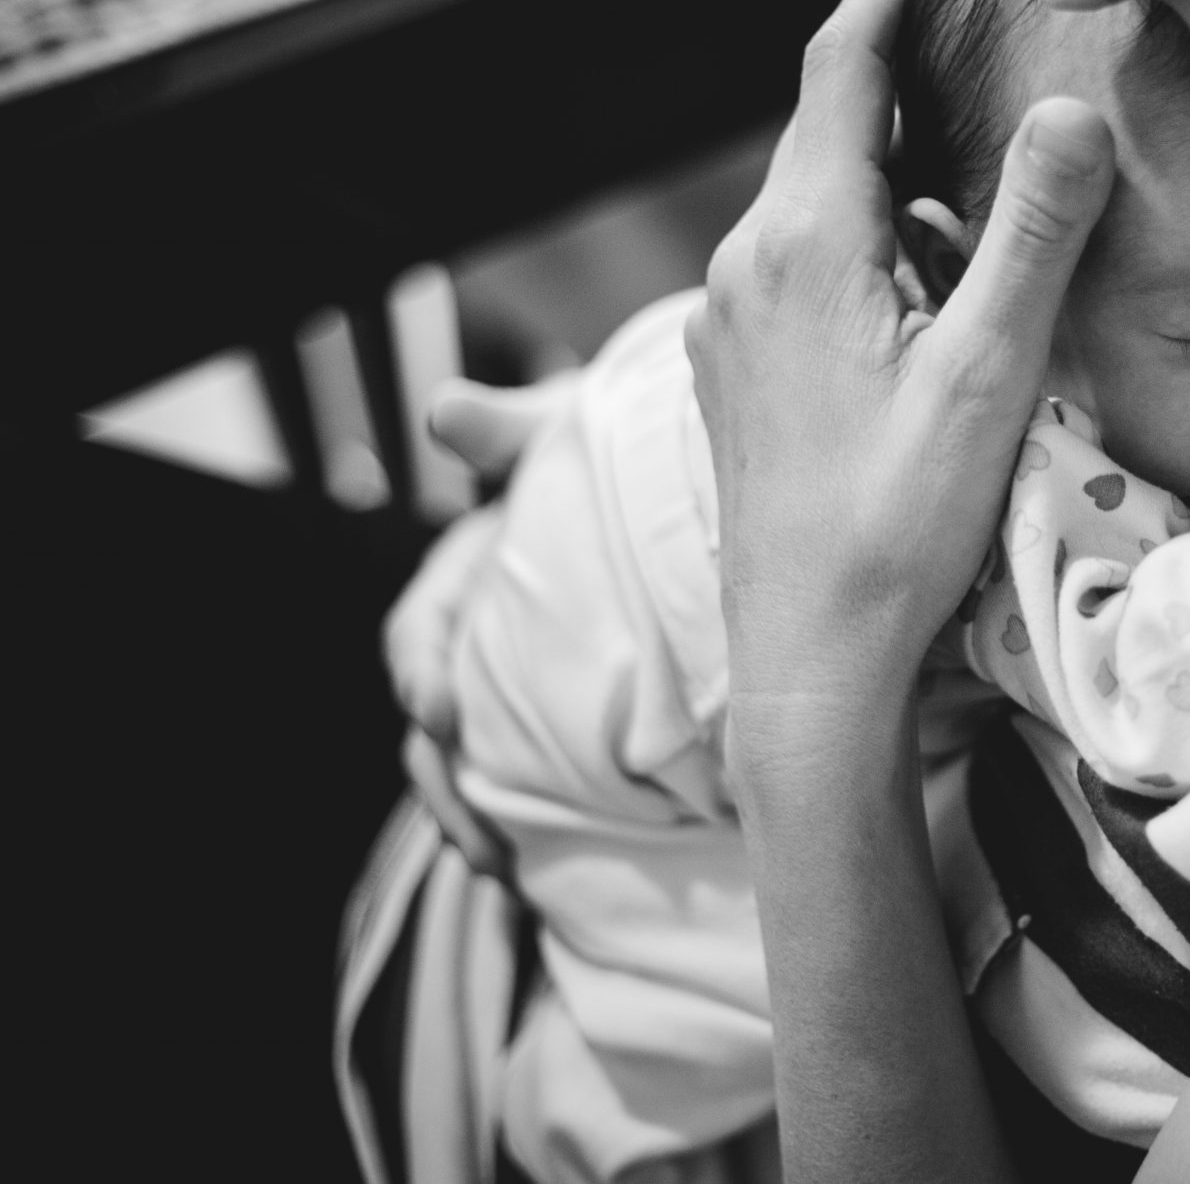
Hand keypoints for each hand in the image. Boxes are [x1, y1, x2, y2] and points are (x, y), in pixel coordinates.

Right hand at [382, 376, 572, 875]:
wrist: (673, 487)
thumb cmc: (609, 455)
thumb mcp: (565, 433)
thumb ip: (512, 431)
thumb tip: (447, 410)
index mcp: (470, 575)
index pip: (423, 627)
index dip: (420, 666)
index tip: (436, 706)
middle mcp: (484, 640)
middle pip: (435, 724)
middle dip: (444, 782)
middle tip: (472, 833)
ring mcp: (519, 690)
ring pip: (473, 769)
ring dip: (475, 823)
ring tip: (501, 871)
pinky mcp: (564, 729)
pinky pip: (534, 788)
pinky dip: (531, 830)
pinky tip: (545, 875)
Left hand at [685, 0, 1116, 727]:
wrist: (807, 659)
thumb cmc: (898, 527)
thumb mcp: (986, 376)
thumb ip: (1030, 235)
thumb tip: (1067, 106)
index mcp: (802, 245)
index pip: (839, 67)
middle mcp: (744, 266)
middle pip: (826, 129)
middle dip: (895, 72)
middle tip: (969, 28)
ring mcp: (728, 321)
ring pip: (815, 203)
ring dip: (886, 171)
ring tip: (970, 177)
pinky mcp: (736, 369)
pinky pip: (799, 264)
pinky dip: (861, 237)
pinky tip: (921, 284)